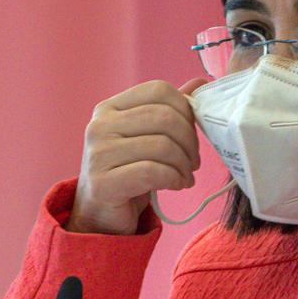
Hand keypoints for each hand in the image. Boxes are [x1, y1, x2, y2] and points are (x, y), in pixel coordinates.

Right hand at [67, 78, 206, 234]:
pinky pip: (153, 172)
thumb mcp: (147, 137)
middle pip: (164, 117)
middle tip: (194, 161)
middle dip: (190, 141)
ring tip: (185, 175)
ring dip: (184, 164)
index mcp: (110, 108)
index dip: (185, 109)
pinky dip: (174, 179)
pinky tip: (177, 185)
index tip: (191, 133)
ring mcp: (98, 154)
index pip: (158, 90)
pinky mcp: (103, 183)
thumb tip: (199, 83)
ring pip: (162, 146)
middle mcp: (99, 126)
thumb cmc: (127, 173)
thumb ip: (169, 110)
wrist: (100, 215)